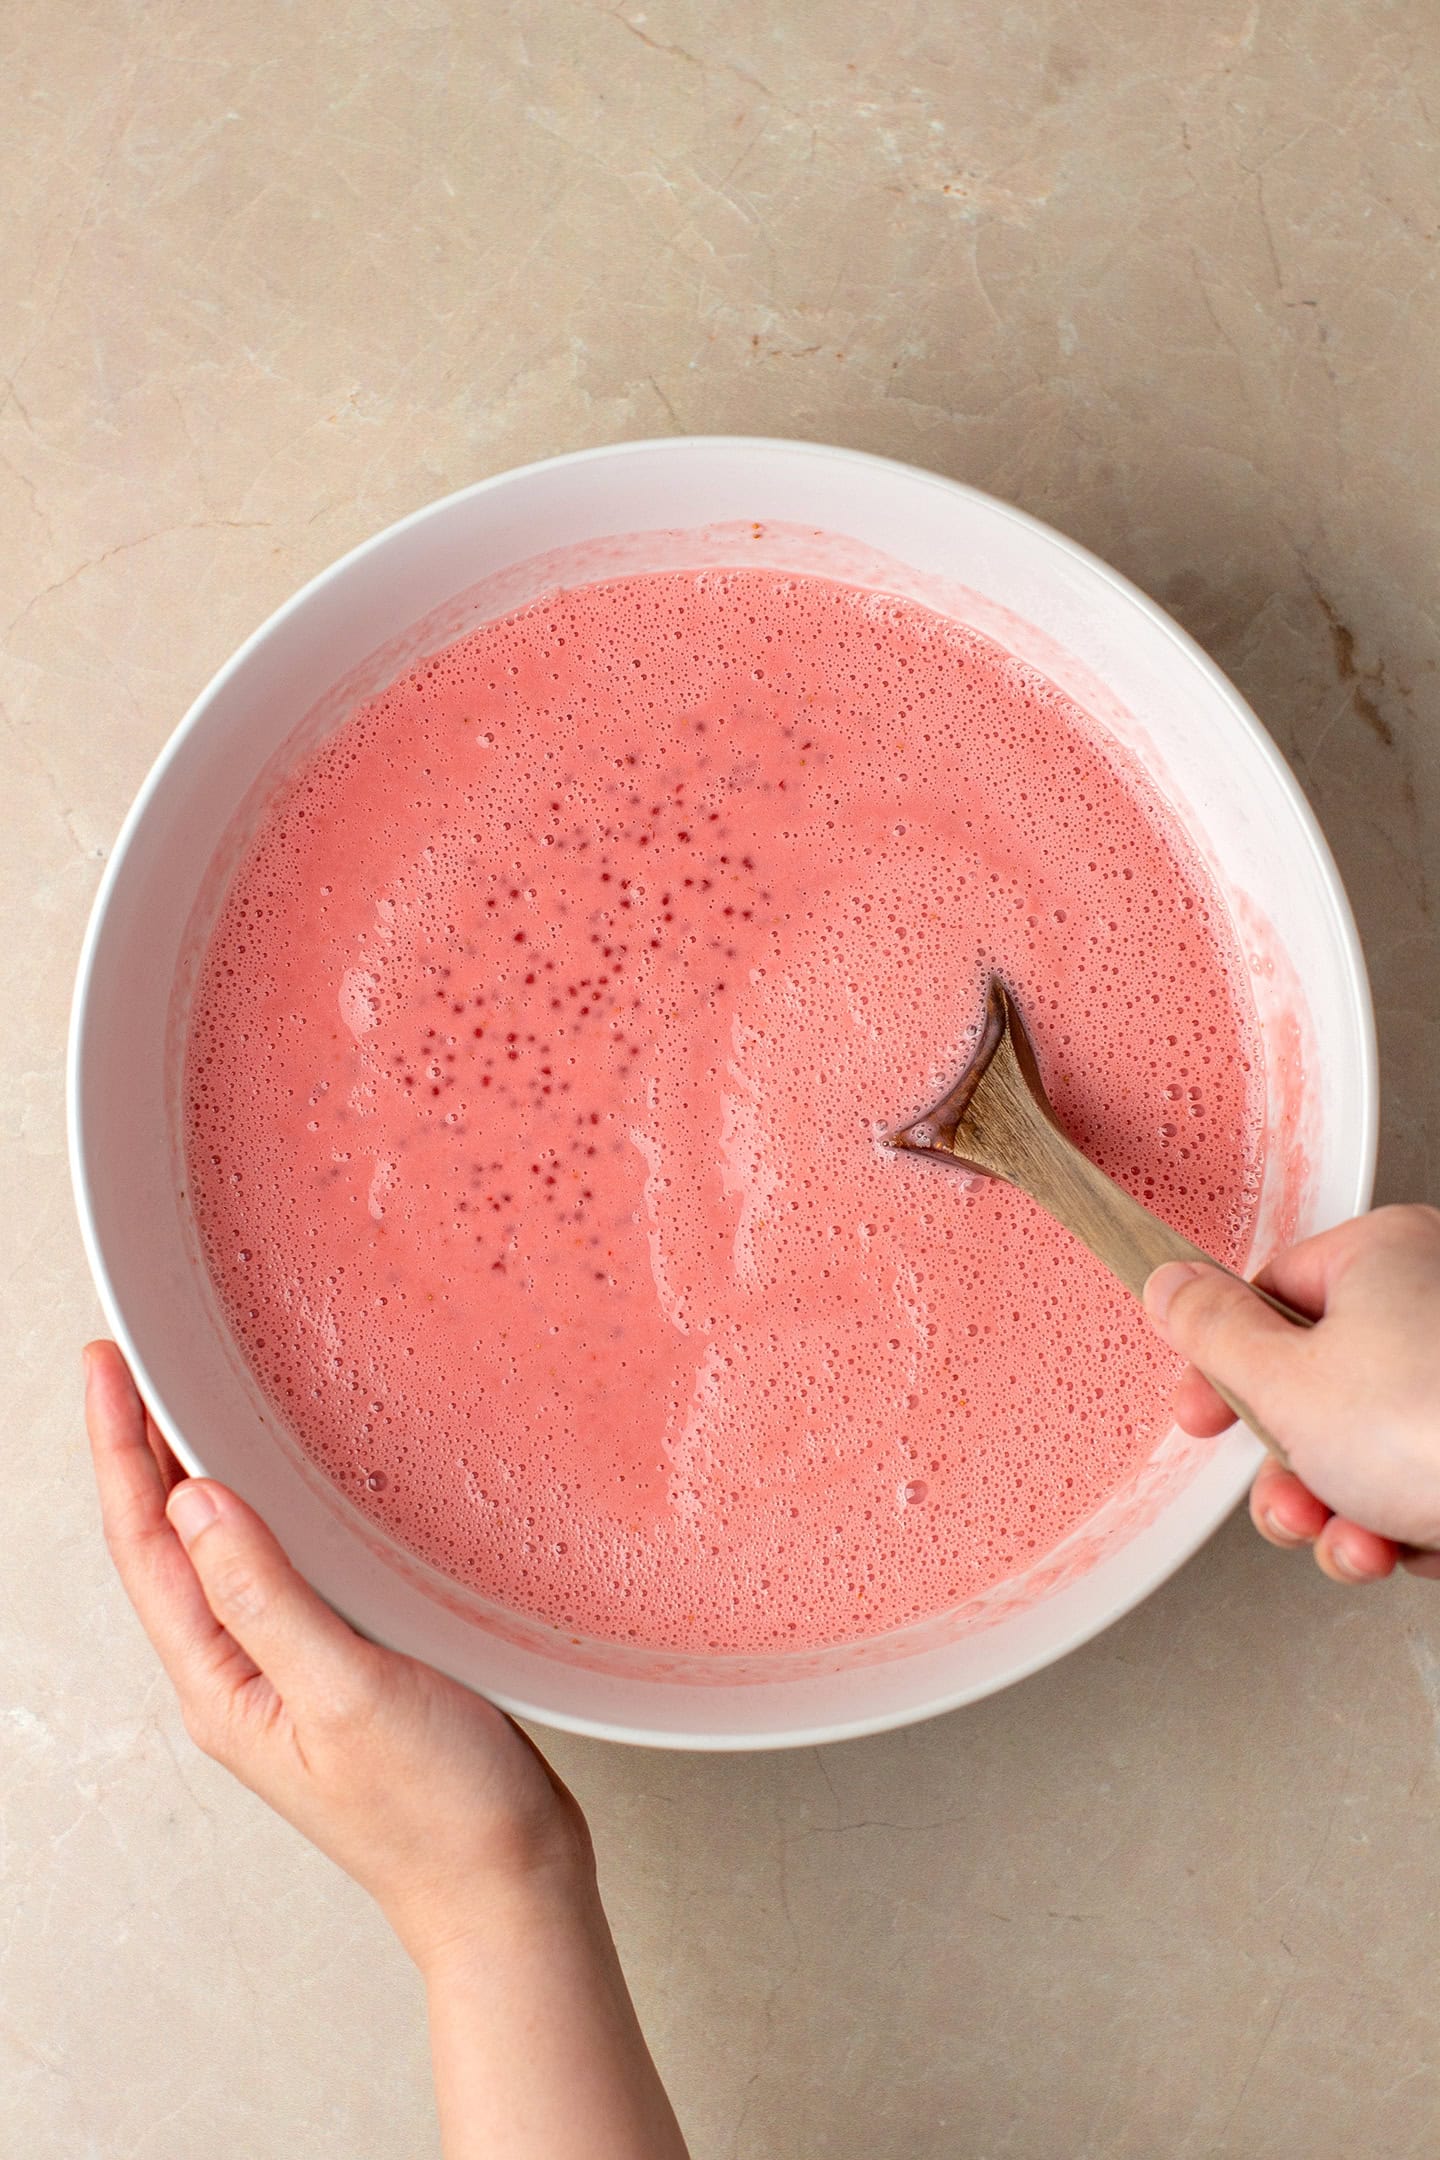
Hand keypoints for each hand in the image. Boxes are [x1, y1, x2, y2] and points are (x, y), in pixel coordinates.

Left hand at [86, 1340, 690, 2157]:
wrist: (507, 1885)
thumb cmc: (437, 1810)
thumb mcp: (344, 1692)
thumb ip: (266, 1596)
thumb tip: (195, 1500)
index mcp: (221, 1687)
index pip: (146, 1548)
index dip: (120, 1451)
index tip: (104, 1371)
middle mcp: (239, 1679)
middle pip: (163, 1548)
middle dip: (137, 1453)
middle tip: (123, 1368)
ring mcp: (286, 1676)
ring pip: (217, 1558)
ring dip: (189, 1480)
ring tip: (177, 1407)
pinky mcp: (340, 1669)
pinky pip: (276, 1574)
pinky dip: (262, 1515)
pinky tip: (282, 1491)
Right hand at [1144, 1205, 1439, 1585]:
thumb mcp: (1287, 1383)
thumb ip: (1213, 1335)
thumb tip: (1168, 1285)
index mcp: (1385, 1256)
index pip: (1270, 1295)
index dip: (1223, 1367)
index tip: (1199, 1417)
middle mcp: (1435, 1304)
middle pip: (1316, 1388)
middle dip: (1292, 1472)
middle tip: (1293, 1502)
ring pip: (1368, 1451)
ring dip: (1342, 1515)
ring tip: (1356, 1542)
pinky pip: (1423, 1483)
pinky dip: (1404, 1525)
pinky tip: (1405, 1548)